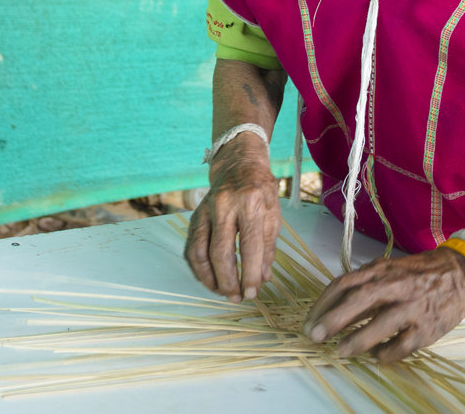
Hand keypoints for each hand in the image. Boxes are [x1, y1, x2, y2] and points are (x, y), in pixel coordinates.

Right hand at [184, 137, 280, 301]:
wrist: (238, 165)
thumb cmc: (260, 190)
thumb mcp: (273, 213)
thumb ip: (268, 247)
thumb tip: (263, 278)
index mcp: (250, 203)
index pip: (249, 245)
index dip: (249, 273)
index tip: (252, 293)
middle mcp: (224, 205)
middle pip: (220, 251)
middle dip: (227, 280)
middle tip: (235, 298)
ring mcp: (205, 210)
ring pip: (199, 251)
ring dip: (209, 278)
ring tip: (221, 292)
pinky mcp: (195, 216)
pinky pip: (191, 247)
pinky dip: (198, 268)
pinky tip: (209, 279)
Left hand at [303, 246, 464, 361]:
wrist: (461, 274)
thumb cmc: (417, 273)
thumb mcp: (389, 270)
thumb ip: (364, 285)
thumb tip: (333, 309)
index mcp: (381, 270)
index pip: (345, 283)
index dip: (324, 303)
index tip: (309, 321)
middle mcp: (396, 285)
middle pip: (360, 299)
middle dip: (334, 318)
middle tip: (314, 336)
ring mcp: (413, 306)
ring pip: (382, 323)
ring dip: (358, 339)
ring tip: (341, 351)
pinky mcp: (428, 327)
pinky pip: (403, 344)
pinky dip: (386, 353)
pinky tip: (376, 357)